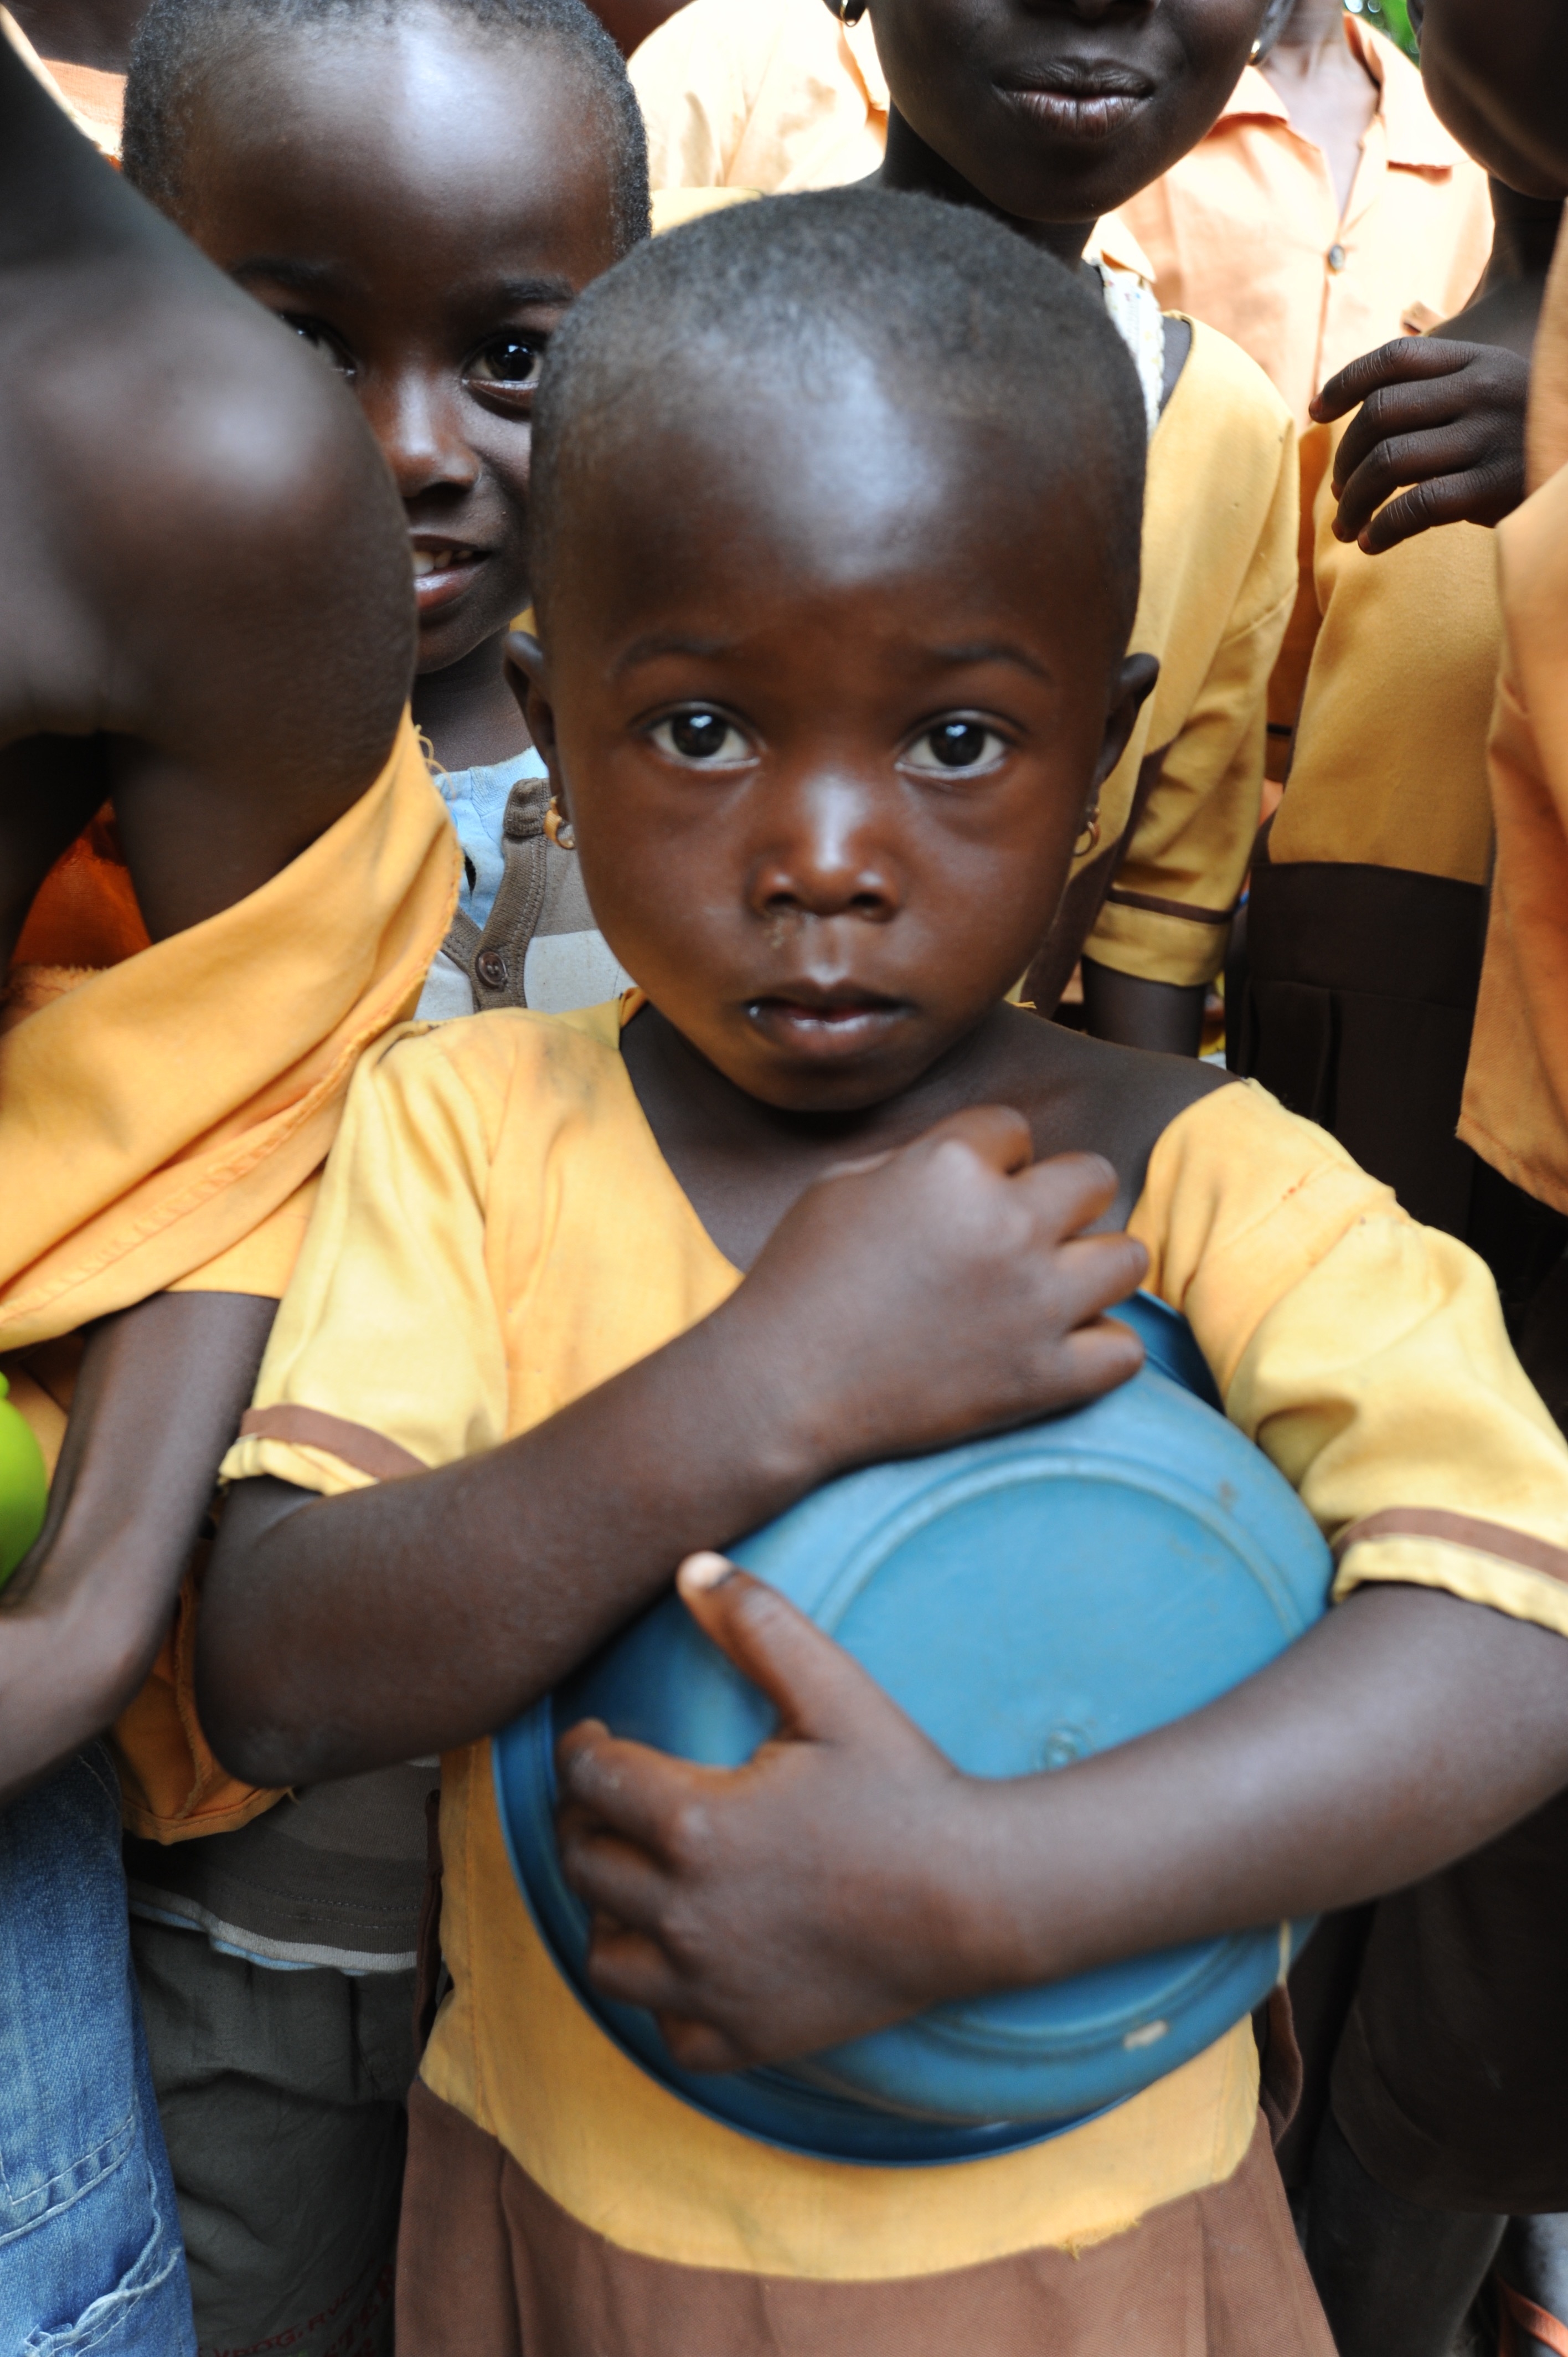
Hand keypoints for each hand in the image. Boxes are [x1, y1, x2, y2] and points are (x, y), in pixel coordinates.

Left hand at [556, 1553, 999, 2070]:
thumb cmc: (904, 1788)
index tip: (599, 1737)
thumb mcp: (834, 1690)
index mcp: (693, 1821)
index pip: (586, 1777)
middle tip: (616, 1799)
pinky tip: (692, 1958)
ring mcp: (710, 1986)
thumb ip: (757, 1622)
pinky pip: (665, 2032)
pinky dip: (665, 1999)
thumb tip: (690, 1566)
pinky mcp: (745, 2037)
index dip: (581, 1747)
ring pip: (603, 1957)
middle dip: (585, 1821)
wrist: (978, 1896)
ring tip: (642, 1879)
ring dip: (610, 1914)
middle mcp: (683, 1913)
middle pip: (581, 1862)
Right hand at [716, 1106, 1148, 1485]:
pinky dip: (1099, 1346)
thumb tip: (975, 1156)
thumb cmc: (798, 1281)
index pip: (1014, 1127)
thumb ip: (919, 1157)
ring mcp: (1035, 1305)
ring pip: (1128, 1257)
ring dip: (1093, 1263)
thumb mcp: (841, 1185)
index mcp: (952, 1165)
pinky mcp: (1043, 1378)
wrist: (777, 1390)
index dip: (990, 1156)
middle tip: (1018, 1231)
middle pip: (1092, 1178)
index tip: (960, 1193)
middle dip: (1058, 1196)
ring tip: (1054, 1282)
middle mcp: (1008, 1225)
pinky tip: (1060, 1344)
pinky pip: (1124, 1348)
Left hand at [1311, 338, 1529, 551]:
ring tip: (1346, 526)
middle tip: (1339, 491)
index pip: (1394, 358)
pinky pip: (1416, 507)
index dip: (1345, 382)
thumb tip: (1364, 417)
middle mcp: (1480, 390)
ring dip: (1353, 501)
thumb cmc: (1530, 435)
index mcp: (1476, 361)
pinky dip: (1383, 529)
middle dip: (1345, 458)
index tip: (1316, 412)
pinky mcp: (1494, 487)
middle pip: (1380, 415)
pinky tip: (1371, 544)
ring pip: (1389, 462)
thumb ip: (1443, 391)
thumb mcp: (1496, 390)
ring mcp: (1488, 437)